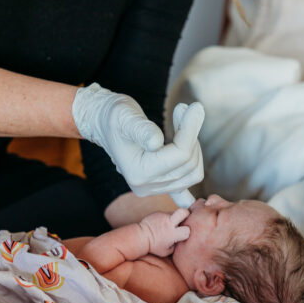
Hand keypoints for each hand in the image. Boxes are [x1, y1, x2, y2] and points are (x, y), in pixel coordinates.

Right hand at [72, 84, 204, 197]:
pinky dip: (191, 190)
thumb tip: (156, 142)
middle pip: (189, 164)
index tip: (195, 107)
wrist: (106, 125)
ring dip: (193, 146)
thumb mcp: (126, 116)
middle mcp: (146, 186)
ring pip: (193, 173)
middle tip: (183, 111)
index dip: (191, 129)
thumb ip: (141, 129)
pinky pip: (184, 195)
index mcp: (138, 172)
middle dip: (191, 135)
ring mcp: (154, 189)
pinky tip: (198, 191)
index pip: (180, 155)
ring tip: (181, 124)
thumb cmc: (116, 117)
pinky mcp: (160, 186)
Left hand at [140, 208, 190, 256]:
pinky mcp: (158, 212)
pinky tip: (160, 225)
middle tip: (184, 218)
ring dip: (174, 218)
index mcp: (173, 234)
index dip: (187, 232)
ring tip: (167, 226)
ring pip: (174, 213)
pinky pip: (166, 214)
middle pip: (183, 212)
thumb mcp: (167, 251)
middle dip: (186, 213)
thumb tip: (181, 241)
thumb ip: (176, 246)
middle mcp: (169, 223)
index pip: (187, 230)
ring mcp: (163, 216)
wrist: (140, 237)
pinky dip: (165, 219)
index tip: (183, 233)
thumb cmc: (154, 246)